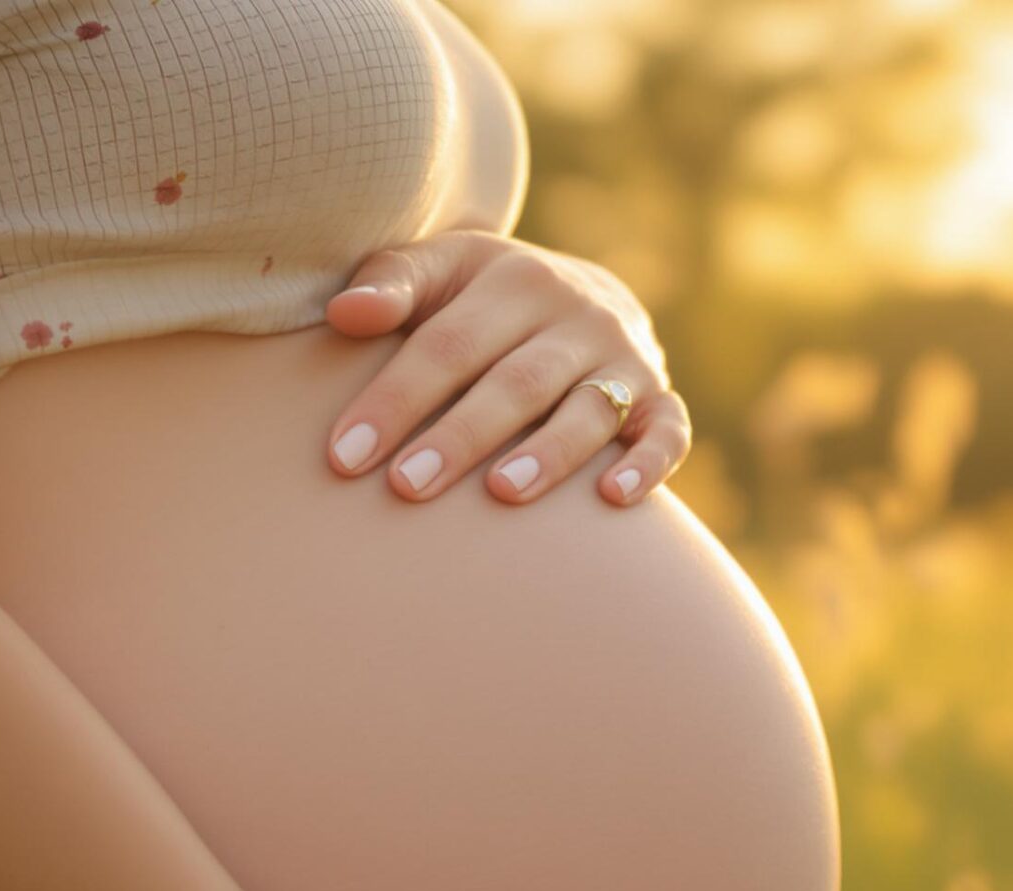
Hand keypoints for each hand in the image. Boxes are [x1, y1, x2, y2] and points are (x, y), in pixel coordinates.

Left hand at [321, 231, 691, 508]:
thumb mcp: (440, 271)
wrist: (583, 295)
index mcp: (513, 281)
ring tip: (503, 494)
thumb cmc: (482, 299)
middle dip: (459, 437)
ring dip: (550, 453)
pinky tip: (613, 497)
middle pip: (514, 383)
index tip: (344, 455)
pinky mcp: (659, 399)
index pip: (446, 346)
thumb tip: (346, 314)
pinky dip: (648, 463)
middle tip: (406, 487)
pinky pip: (668, 431)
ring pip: (588, 409)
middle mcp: (576, 316)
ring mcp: (624, 360)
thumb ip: (390, 285)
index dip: (395, 400)